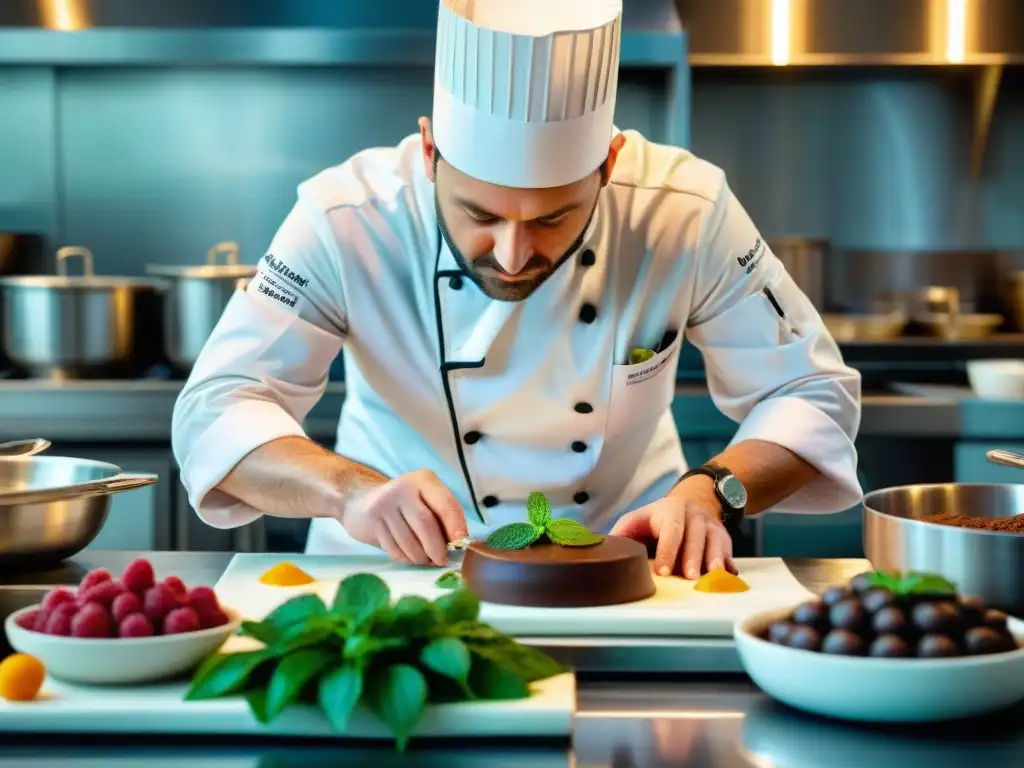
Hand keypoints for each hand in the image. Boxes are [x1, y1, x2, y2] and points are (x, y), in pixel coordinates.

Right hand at [340, 469, 467, 566]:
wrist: (359, 501)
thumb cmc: (402, 504)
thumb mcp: (423, 499)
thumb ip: (440, 515)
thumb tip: (459, 543)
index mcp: (423, 480)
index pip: (445, 503)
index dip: (455, 525)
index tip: (461, 543)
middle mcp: (403, 488)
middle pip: (425, 524)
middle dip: (437, 547)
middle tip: (442, 560)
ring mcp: (385, 505)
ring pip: (409, 541)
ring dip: (421, 557)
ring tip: (426, 560)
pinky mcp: (372, 522)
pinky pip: (394, 549)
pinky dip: (406, 558)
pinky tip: (409, 556)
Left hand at [610, 494, 736, 579]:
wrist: (686, 506)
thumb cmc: (653, 523)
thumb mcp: (635, 522)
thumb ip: (622, 535)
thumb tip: (600, 551)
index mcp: (667, 510)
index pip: (669, 529)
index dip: (667, 550)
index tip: (662, 571)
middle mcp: (691, 515)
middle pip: (694, 535)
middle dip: (691, 557)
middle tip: (689, 577)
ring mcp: (709, 524)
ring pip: (714, 540)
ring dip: (714, 558)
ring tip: (714, 576)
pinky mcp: (722, 535)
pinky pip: (728, 548)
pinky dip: (729, 562)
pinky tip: (729, 575)